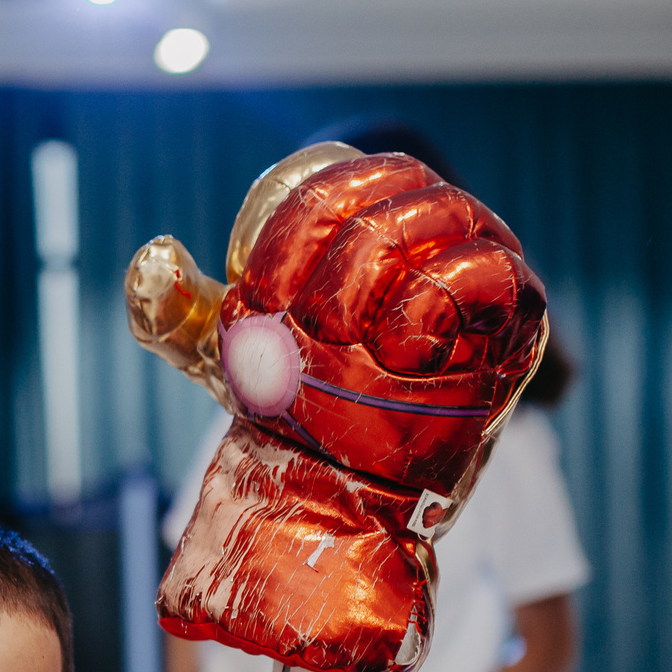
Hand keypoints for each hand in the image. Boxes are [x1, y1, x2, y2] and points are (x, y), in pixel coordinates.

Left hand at [129, 144, 547, 671]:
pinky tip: (404, 350)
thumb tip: (153, 256)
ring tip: (354, 340)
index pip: (337, 182)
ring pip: (443, 212)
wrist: (354, 489)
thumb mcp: (232, 357)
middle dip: (338, 251)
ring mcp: (481, 263)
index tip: (263, 292)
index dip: (294, 226)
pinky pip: (488, 271)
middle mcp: (429, 230)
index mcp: (365, 221)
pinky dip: (438, 300)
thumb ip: (184, 314)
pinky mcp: (518, 318)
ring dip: (381, 271)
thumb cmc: (301, 409)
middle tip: (313, 325)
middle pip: (393, 186)